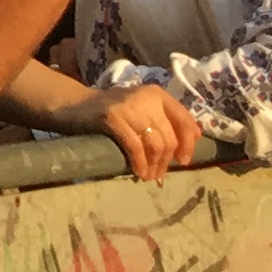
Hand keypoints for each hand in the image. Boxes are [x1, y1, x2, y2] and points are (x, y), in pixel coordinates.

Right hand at [82, 82, 202, 180]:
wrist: (74, 105)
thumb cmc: (113, 113)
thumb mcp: (143, 111)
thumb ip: (167, 120)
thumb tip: (198, 135)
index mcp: (157, 94)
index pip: (184, 121)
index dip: (188, 144)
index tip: (183, 162)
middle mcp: (146, 97)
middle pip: (169, 138)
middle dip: (165, 162)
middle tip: (158, 176)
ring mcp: (127, 106)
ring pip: (155, 144)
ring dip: (153, 166)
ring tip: (147, 176)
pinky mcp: (111, 117)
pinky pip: (135, 146)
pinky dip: (139, 163)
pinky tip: (138, 172)